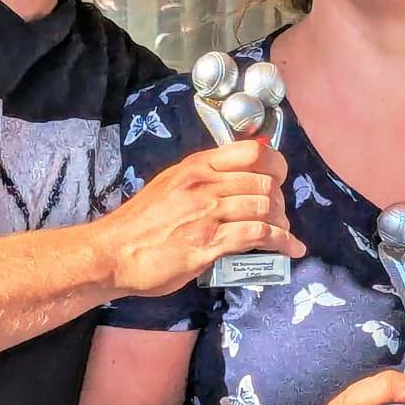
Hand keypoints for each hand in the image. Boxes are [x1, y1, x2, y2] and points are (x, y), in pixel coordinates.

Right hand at [94, 142, 304, 296]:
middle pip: (264, 182)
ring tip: (283, 234)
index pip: (252, 152)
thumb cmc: (140, 223)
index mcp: (196, 167)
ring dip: (282, 223)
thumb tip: (235, 181)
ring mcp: (207, 213)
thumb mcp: (170, 186)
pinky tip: (291, 249)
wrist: (113, 253)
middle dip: (279, 201)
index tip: (279, 180)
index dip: (276, 165)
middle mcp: (204, 184)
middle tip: (278, 216)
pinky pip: (258, 235)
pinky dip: (281, 242)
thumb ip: (201, 180)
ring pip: (264, 207)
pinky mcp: (209, 243)